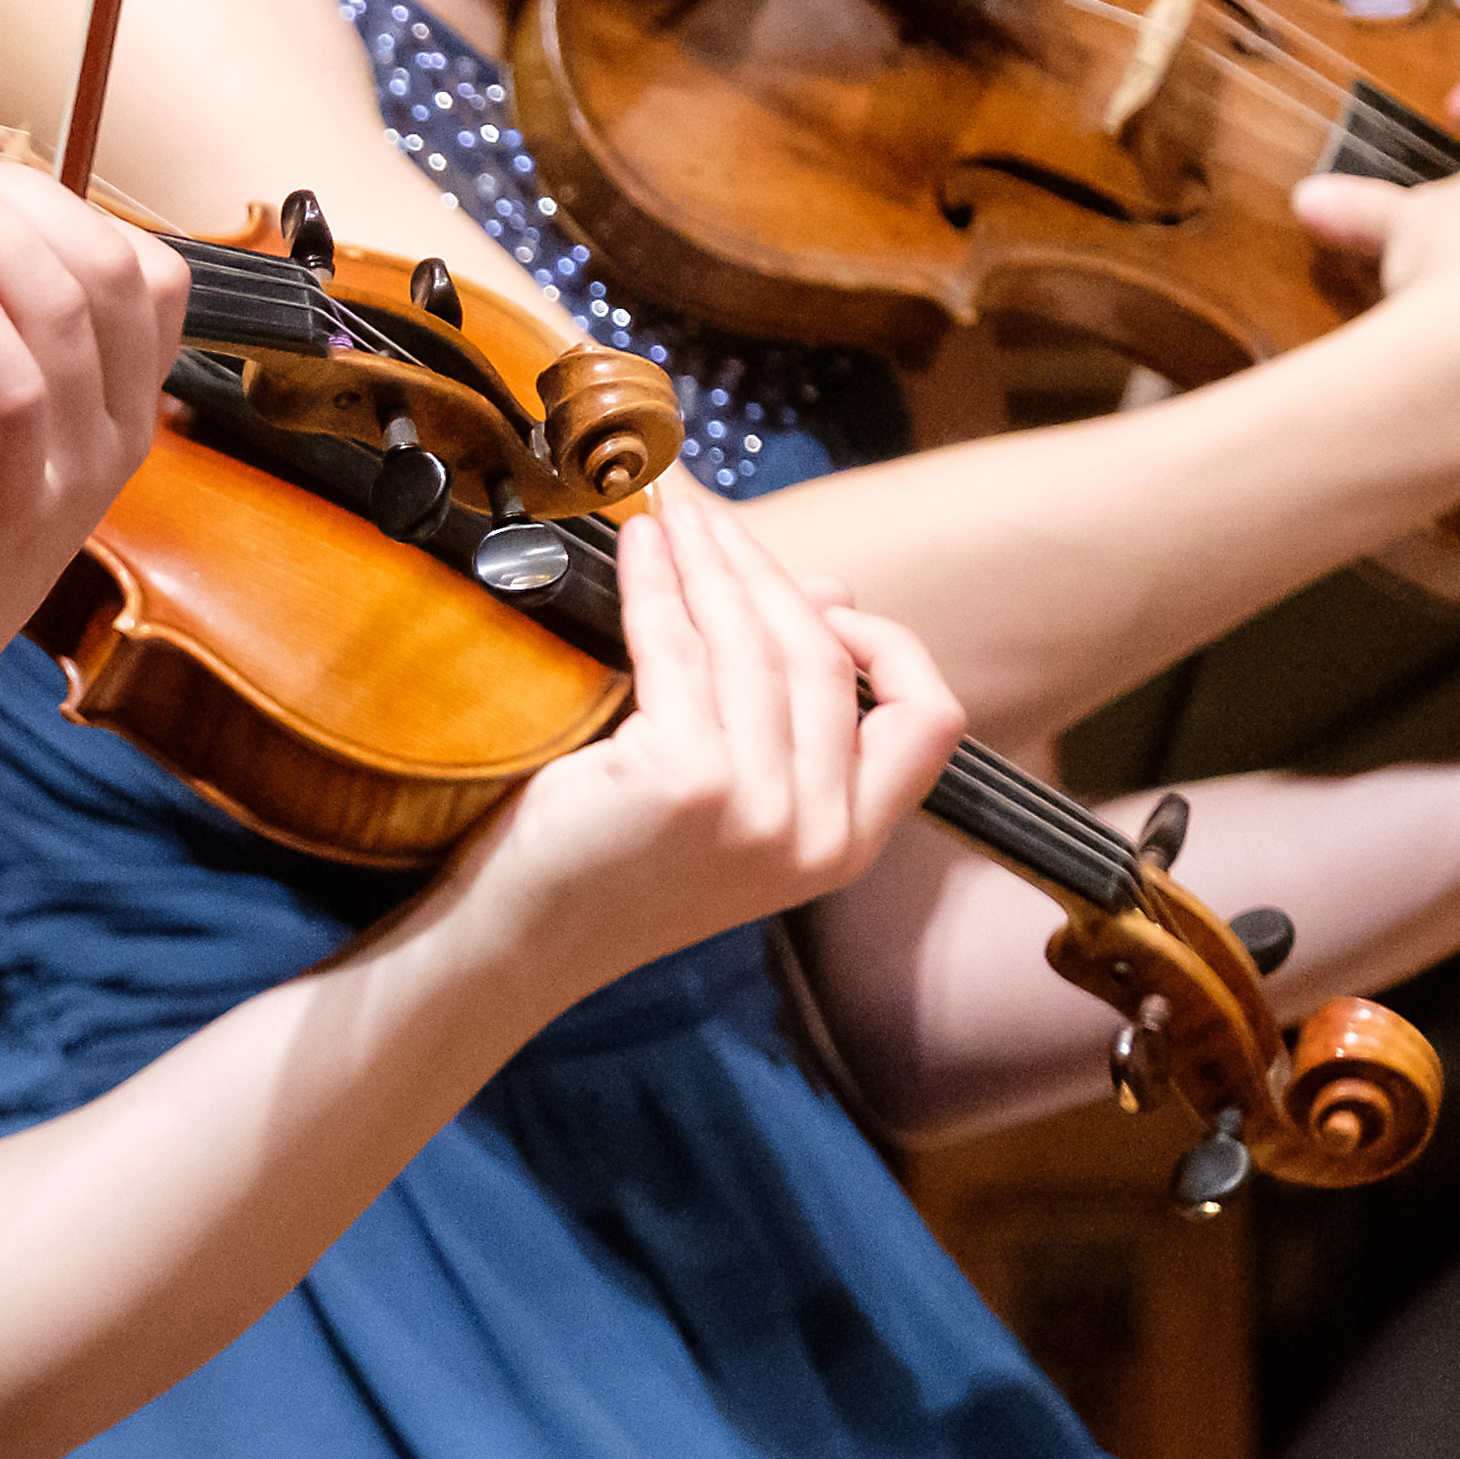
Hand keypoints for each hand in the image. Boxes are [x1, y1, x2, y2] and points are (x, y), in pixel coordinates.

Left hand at [465, 495, 964, 991]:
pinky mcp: (683, 779)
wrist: (532, 937)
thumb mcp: (735, 798)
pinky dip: (657, 585)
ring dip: (710, 563)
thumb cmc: (623, 861)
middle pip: (823, 660)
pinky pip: (676, 649)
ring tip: (674, 521)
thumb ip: (788, 707)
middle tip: (714, 523)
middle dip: (765, 574)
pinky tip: (639, 552)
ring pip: (753, 644)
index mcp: (849, 844)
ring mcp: (754, 809)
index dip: (892, 647)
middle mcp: (816, 834)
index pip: (927, 723)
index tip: (835, 603)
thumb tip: (827, 592)